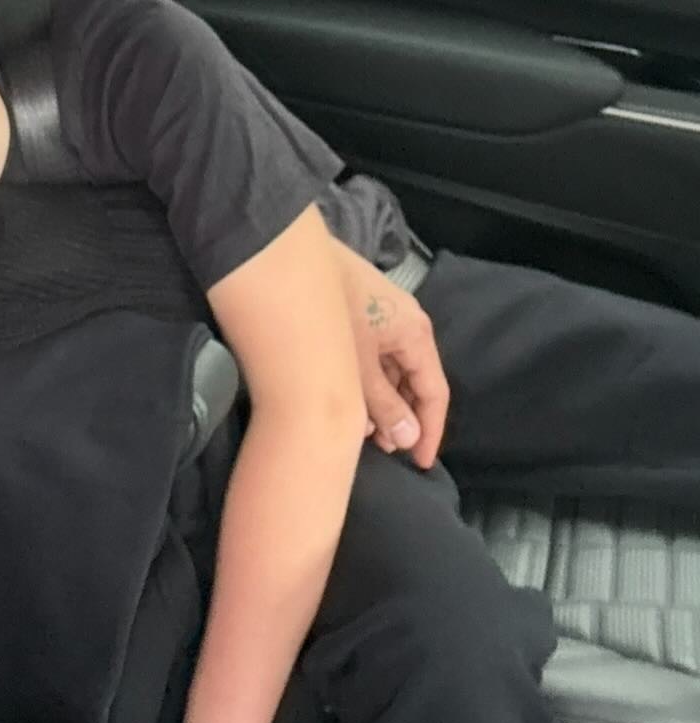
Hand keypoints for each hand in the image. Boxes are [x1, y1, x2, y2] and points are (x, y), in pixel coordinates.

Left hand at [334, 243, 449, 469]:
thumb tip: (408, 439)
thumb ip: (384, 405)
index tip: (421, 464)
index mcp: (416, 334)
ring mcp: (383, 316)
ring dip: (381, 402)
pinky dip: (367, 381)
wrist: (287, 258)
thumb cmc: (329, 311)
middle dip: (401, 419)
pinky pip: (375, 356)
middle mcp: (406, 324)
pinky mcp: (360, 312)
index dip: (430, 431)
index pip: (435, 392)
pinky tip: (349, 400)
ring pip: (392, 370)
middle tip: (383, 451)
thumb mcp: (357, 366)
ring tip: (363, 431)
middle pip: (414, 381)